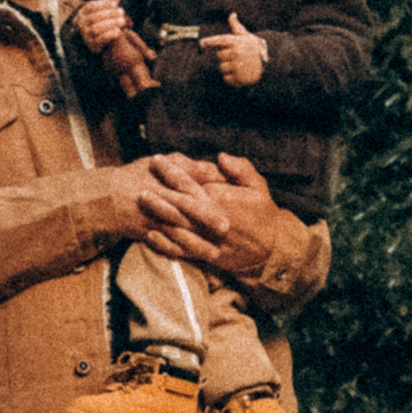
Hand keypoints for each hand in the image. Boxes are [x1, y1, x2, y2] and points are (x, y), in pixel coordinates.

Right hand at [66, 0, 125, 51]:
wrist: (93, 40)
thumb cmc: (99, 21)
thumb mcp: (101, 11)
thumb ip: (108, 3)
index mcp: (82, 13)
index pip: (91, 6)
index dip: (103, 4)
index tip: (115, 4)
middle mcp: (81, 24)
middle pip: (95, 17)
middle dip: (110, 13)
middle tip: (122, 11)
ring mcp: (86, 35)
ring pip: (97, 28)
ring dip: (111, 23)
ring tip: (122, 20)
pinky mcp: (92, 45)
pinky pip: (102, 39)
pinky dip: (111, 34)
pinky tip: (119, 31)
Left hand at [139, 151, 284, 282]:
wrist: (272, 250)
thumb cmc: (264, 215)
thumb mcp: (259, 186)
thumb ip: (241, 169)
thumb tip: (220, 157)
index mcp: (220, 200)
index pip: (190, 182)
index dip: (171, 170)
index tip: (156, 160)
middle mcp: (211, 220)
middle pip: (178, 204)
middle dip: (158, 192)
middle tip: (139, 183)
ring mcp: (207, 239)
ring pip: (177, 226)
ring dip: (157, 215)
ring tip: (140, 203)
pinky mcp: (207, 255)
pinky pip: (182, 250)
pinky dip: (165, 244)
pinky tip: (150, 237)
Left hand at [202, 19, 266, 87]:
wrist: (270, 65)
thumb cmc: (255, 49)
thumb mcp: (246, 36)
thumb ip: (236, 26)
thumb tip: (232, 15)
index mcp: (236, 42)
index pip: (219, 40)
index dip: (208, 41)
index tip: (201, 43)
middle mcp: (236, 53)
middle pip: (219, 56)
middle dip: (224, 57)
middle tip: (235, 57)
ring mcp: (237, 66)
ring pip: (222, 68)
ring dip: (227, 68)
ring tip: (238, 66)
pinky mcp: (239, 78)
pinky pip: (226, 79)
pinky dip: (231, 78)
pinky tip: (239, 74)